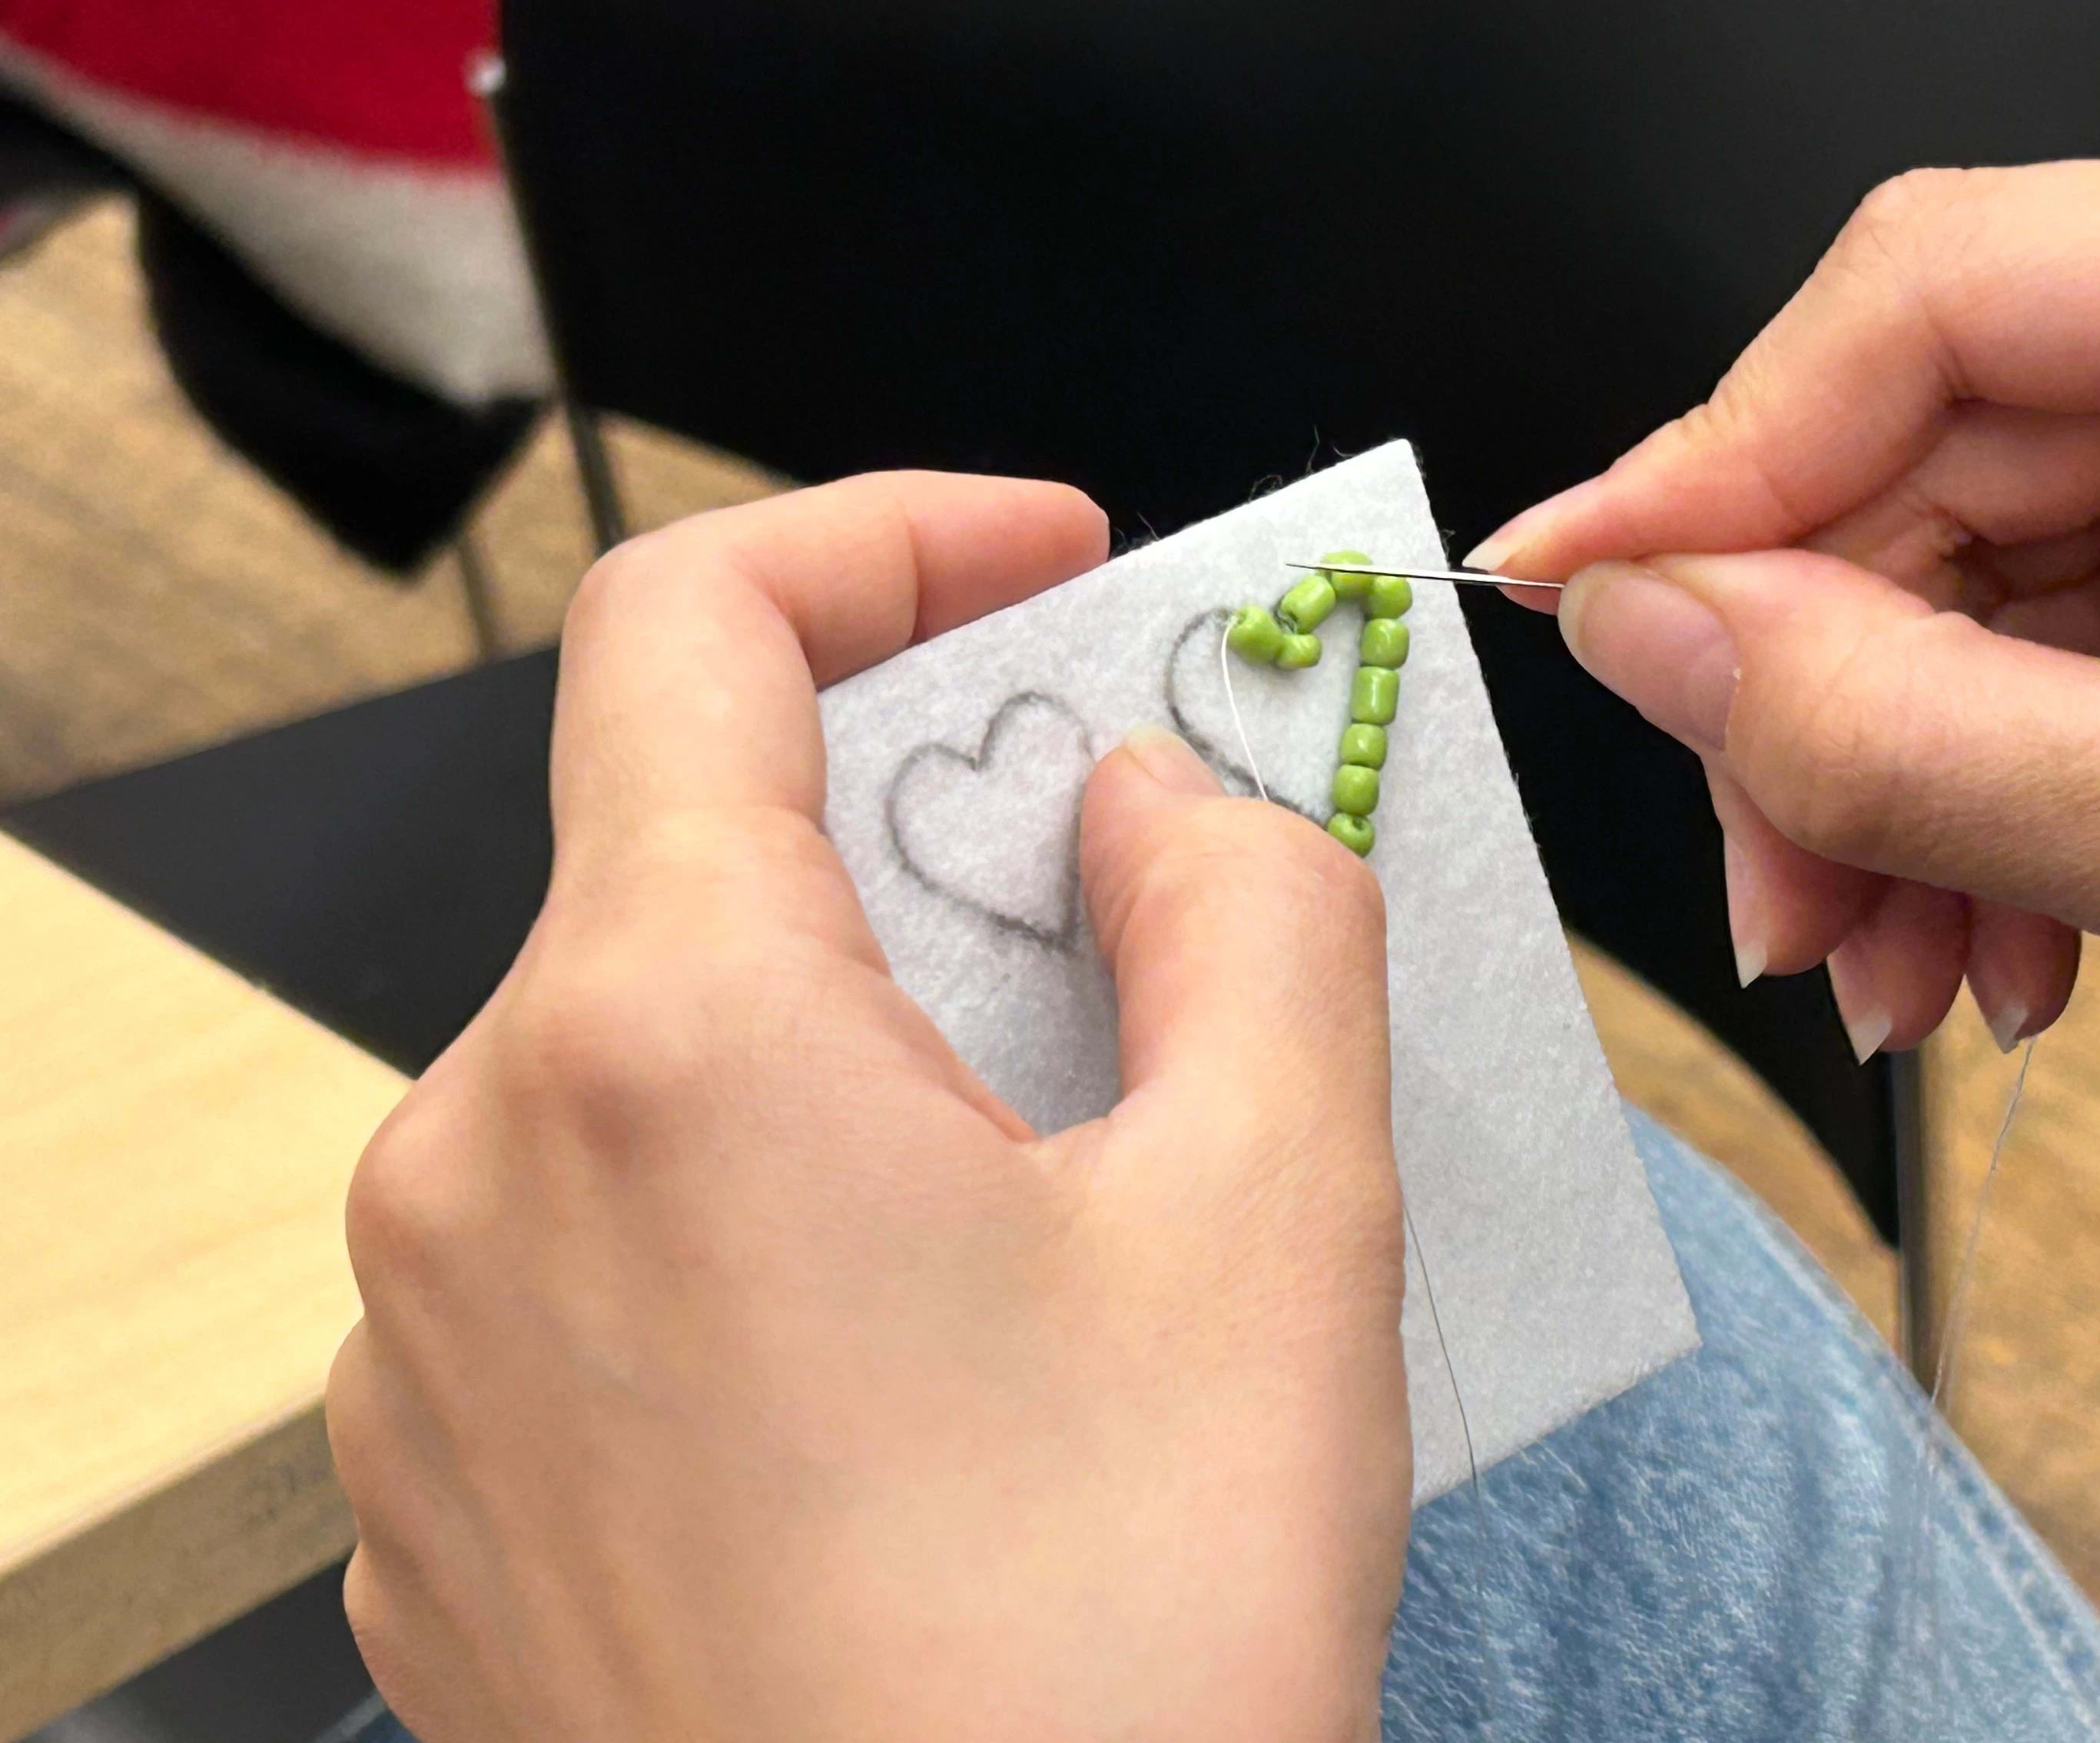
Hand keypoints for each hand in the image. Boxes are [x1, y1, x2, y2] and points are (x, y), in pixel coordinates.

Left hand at [326, 474, 1410, 1741]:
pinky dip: (768, 1234)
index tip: (1051, 574)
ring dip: (860, 1065)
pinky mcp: (447, 1515)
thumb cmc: (1117, 1656)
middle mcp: (468, 1177)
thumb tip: (1154, 797)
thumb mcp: (1283, 1216)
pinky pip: (602, 1269)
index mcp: (653, 1040)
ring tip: (1070, 1204)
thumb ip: (1248, 907)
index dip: (893, 543)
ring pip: (652, 1081)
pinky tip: (936, 1378)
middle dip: (929, 852)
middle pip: (690, 868)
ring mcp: (421, 1367)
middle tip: (1143, 927)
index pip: (696, 627)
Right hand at [1476, 100, 2099, 1419]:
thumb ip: (1880, 727)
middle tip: (1784, 900)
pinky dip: (1979, 777)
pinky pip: (2034, 609)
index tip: (1571, 590)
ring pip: (1958, 549)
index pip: (1941, 293)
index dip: (1725, 455)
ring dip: (1894, 772)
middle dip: (1828, 697)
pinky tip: (1985, 924)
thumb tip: (1630, 622)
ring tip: (1900, 962)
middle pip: (1929, 443)